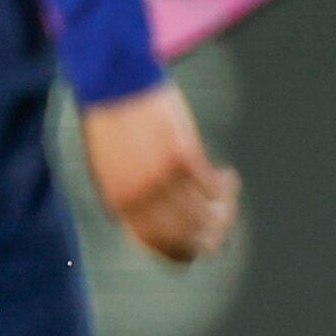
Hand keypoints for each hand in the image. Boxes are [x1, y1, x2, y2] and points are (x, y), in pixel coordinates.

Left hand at [79, 81, 239, 265]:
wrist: (113, 83)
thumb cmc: (109, 122)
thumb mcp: (106, 168)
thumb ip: (125, 196)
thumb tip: (146, 222)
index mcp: (119, 202)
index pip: (154, 244)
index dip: (180, 252)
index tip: (196, 251)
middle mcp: (140, 196)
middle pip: (184, 235)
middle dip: (209, 239)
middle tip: (223, 231)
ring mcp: (161, 177)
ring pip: (204, 214)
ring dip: (224, 213)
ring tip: (229, 203)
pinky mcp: (182, 155)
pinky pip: (212, 186)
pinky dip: (226, 187)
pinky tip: (230, 178)